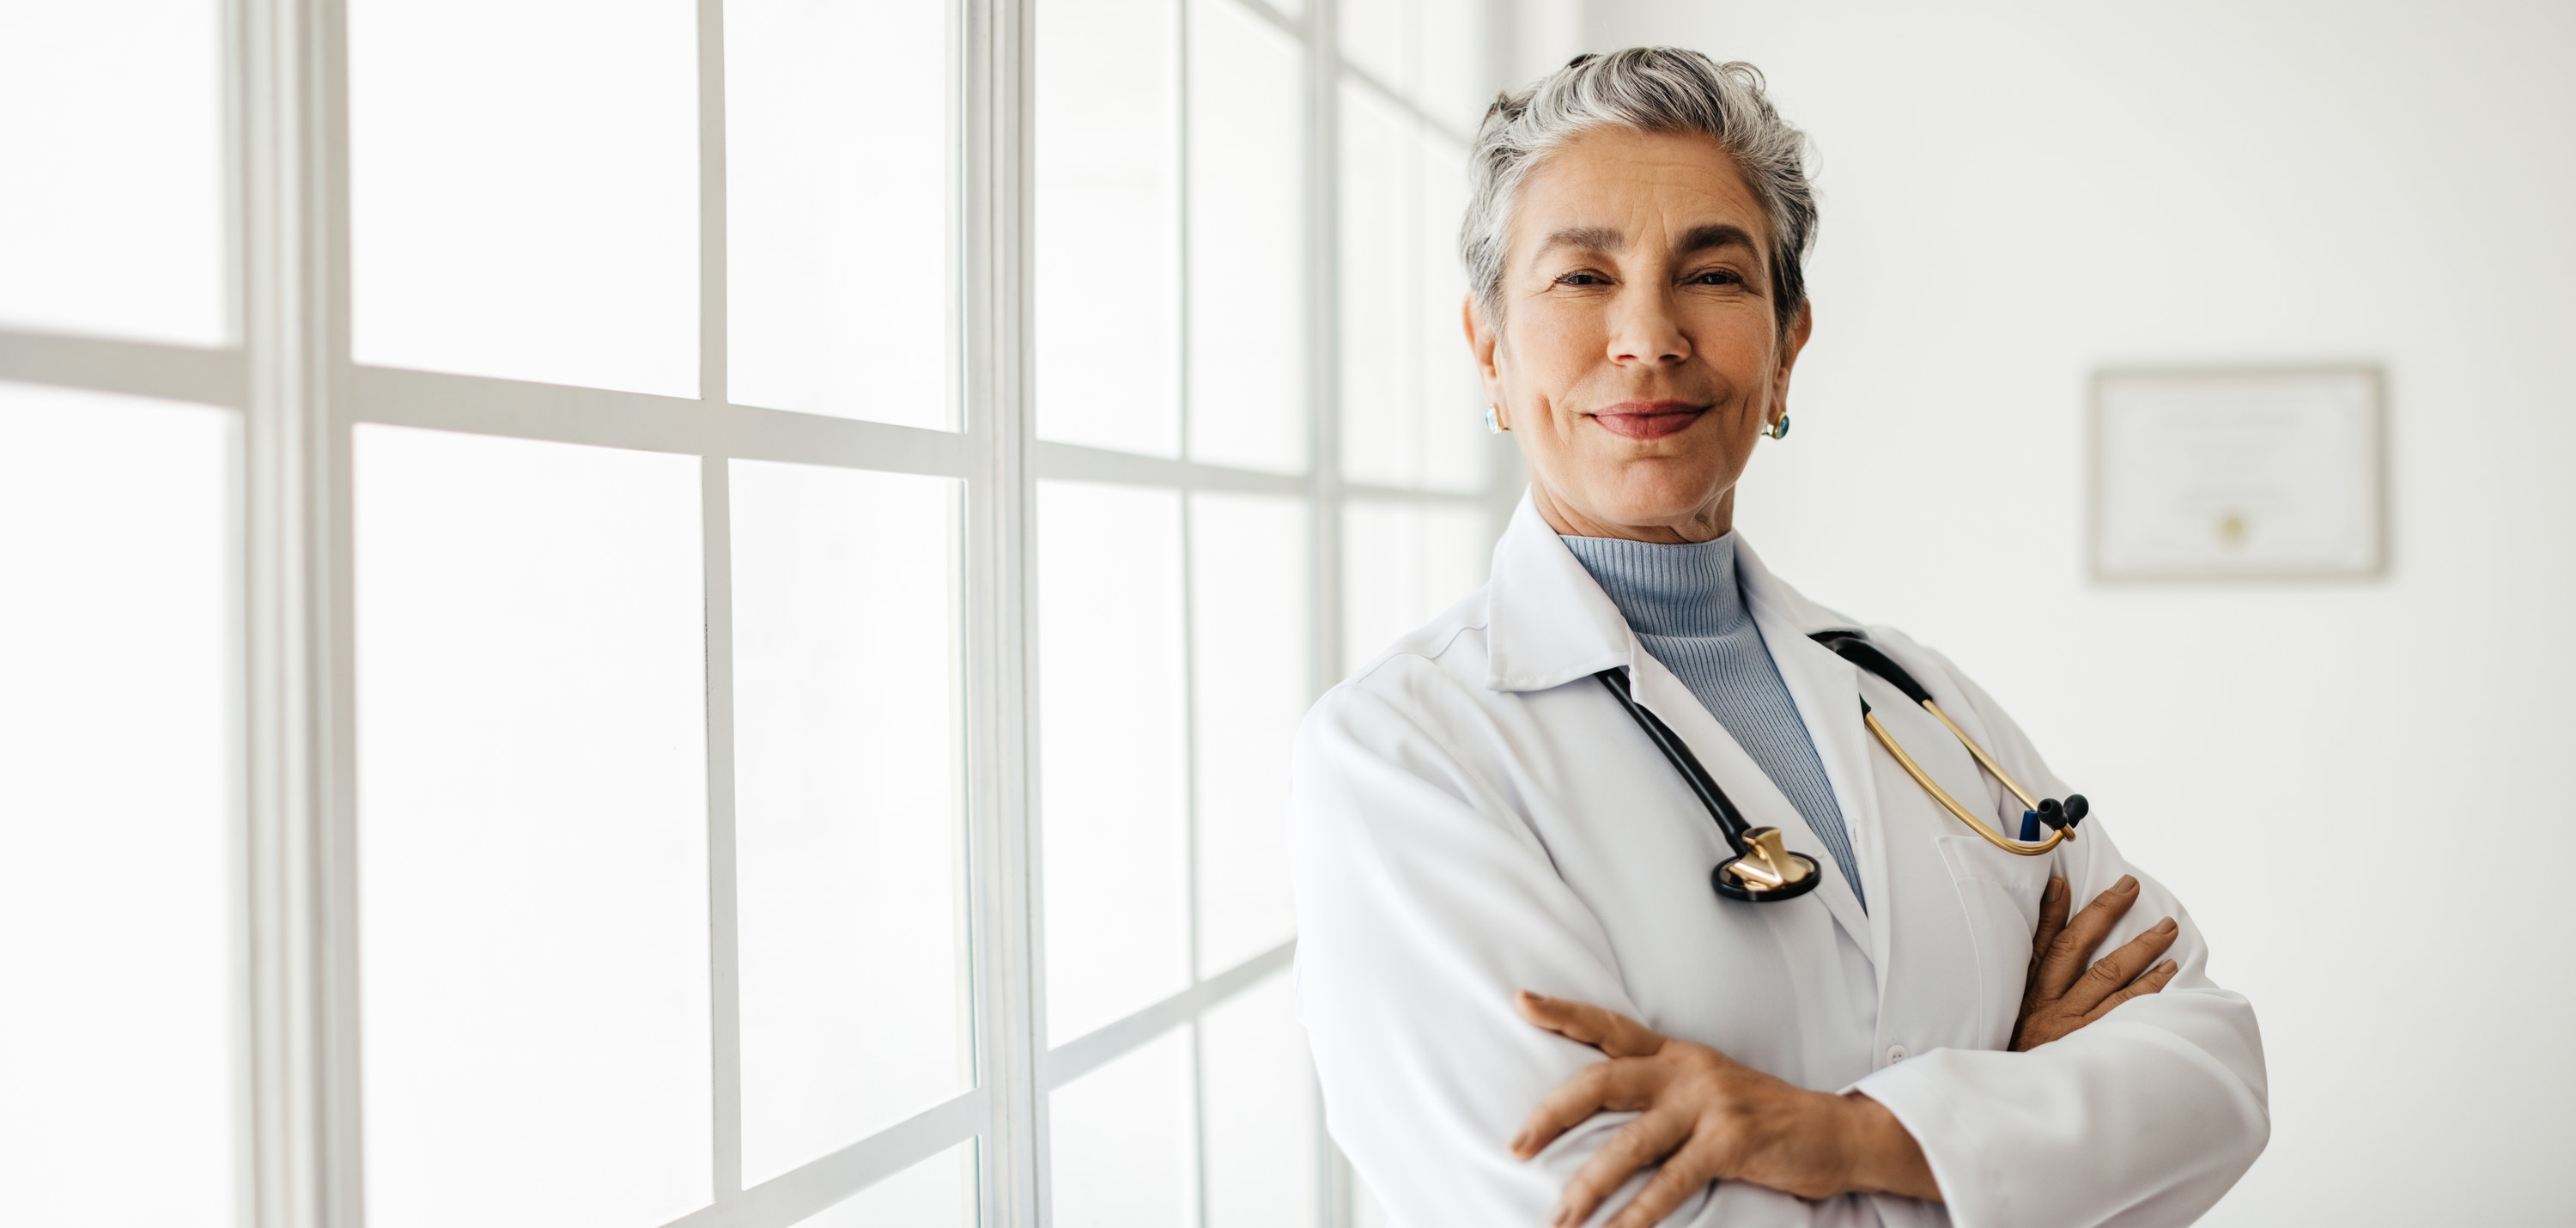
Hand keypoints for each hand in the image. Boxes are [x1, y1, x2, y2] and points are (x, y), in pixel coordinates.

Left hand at [1508, 992, 1938, 1227]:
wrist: (1837, 1133)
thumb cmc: (1763, 1119)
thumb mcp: (1708, 1090)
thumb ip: (1660, 1093)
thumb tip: (1597, 1119)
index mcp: (1677, 1054)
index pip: (1611, 1027)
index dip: (1565, 1013)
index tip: (1522, 1001)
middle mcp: (1687, 1070)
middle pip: (1603, 1080)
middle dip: (1552, 1114)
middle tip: (1516, 1146)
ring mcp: (1710, 1103)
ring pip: (1630, 1143)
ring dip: (1589, 1185)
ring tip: (1560, 1218)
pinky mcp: (1731, 1141)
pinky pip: (1671, 1181)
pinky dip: (1639, 1214)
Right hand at [2011, 874, 2179, 1051]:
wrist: (2020, 1110)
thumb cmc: (2021, 1063)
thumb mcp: (2008, 1023)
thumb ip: (2029, 989)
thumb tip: (2048, 948)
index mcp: (2025, 996)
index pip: (2038, 943)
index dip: (2050, 911)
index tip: (2063, 882)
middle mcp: (2047, 1005)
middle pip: (2076, 949)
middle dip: (2104, 913)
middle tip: (2130, 886)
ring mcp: (2071, 1026)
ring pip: (2107, 976)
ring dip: (2139, 947)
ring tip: (2166, 928)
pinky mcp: (2092, 1047)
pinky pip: (2124, 1012)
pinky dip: (2147, 989)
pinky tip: (2167, 972)